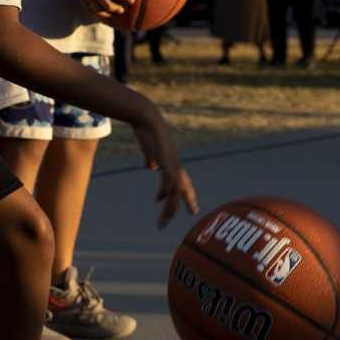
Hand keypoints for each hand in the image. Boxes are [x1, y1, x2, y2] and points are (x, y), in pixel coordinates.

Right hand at [134, 114, 198, 228]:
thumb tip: (152, 168)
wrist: (147, 119)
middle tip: (193, 213)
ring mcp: (172, 164)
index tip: (189, 205)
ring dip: (170, 207)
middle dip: (189, 201)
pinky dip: (166, 194)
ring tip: (163, 221)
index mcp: (172, 161)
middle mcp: (175, 164)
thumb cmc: (147, 130)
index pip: (182, 181)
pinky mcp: (167, 163)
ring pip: (177, 190)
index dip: (186, 193)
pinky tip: (161, 201)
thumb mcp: (150, 149)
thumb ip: (152, 159)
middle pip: (185, 187)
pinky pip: (170, 183)